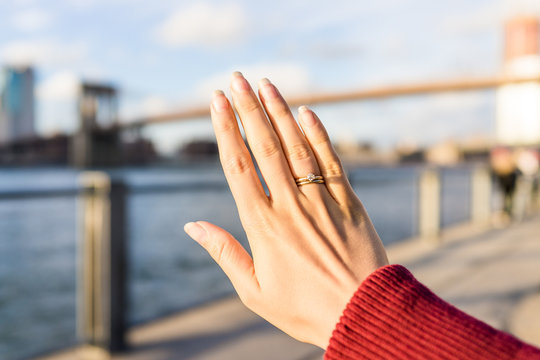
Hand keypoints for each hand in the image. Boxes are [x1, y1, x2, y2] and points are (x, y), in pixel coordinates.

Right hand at [184, 72, 387, 347]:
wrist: (363, 315)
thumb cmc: (305, 309)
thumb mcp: (254, 290)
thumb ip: (224, 253)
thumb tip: (192, 226)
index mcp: (263, 226)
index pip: (238, 166)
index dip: (226, 130)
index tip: (217, 102)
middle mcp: (290, 205)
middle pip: (265, 147)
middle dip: (248, 108)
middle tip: (235, 78)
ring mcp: (322, 200)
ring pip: (297, 147)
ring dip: (280, 112)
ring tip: (266, 84)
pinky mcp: (349, 202)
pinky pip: (332, 161)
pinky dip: (318, 135)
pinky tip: (306, 113)